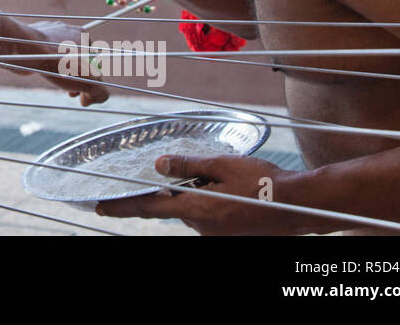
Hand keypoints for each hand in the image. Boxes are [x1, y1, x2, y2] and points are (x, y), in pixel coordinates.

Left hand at [9, 21, 108, 106]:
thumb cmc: (51, 60)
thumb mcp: (82, 80)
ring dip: (63, 74)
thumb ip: (98, 90)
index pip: (95, 62)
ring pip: (61, 58)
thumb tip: (101, 97)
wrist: (17, 47)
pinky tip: (43, 74)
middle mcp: (66, 31)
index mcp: (82, 35)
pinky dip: (47, 67)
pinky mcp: (34, 40)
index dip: (93, 82)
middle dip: (78, 79)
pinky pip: (46, 55)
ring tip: (58, 84)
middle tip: (72, 95)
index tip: (85, 97)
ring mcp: (49, 33)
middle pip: (78, 60)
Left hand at [95, 154, 300, 234]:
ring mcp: (215, 233)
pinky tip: (235, 191)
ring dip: (200, 195)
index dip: (122, 207)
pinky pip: (210, 216)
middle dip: (181, 189)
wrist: (300, 206)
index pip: (149, 207)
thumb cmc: (263, 181)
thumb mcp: (222, 164)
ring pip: (194, 210)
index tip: (98, 207)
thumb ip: (188, 165)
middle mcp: (201, 226)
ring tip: (231, 180)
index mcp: (195, 208)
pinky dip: (214, 202)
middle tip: (206, 175)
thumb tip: (160, 166)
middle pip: (175, 205)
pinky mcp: (228, 234)